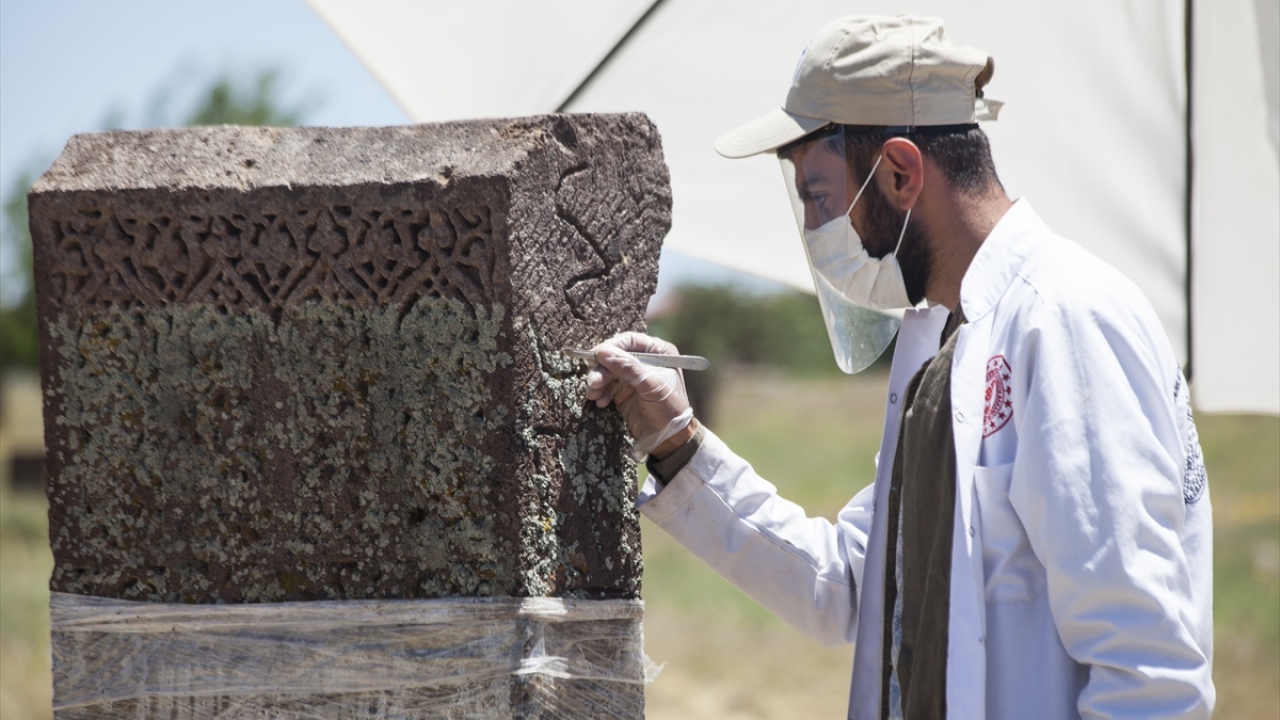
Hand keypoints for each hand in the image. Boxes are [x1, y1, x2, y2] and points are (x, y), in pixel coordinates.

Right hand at [584, 332, 694, 459]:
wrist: (669, 439)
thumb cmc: (669, 409)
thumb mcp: (651, 386)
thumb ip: (628, 368)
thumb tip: (602, 352)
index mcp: (658, 352)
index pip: (629, 341)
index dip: (611, 346)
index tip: (596, 356)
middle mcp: (644, 361)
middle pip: (615, 355)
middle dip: (602, 369)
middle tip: (593, 382)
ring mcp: (632, 376)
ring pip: (607, 371)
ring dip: (598, 382)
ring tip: (594, 395)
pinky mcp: (623, 391)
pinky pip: (606, 386)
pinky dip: (601, 392)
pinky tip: (601, 402)